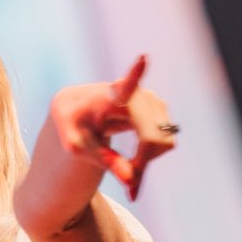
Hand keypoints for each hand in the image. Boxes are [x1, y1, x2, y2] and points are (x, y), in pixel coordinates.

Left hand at [49, 55, 177, 200]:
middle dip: (142, 163)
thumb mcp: (77, 148)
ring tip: (125, 164)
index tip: (143, 58)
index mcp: (106, 98)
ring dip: (147, 160)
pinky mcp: (159, 106)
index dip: (135, 73)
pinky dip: (153, 155)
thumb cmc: (74, 127)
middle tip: (127, 183)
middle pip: (150, 138)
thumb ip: (103, 161)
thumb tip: (129, 182)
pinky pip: (166, 141)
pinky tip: (136, 154)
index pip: (124, 86)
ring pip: (163, 141)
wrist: (80, 109)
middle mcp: (134, 93)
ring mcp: (150, 98)